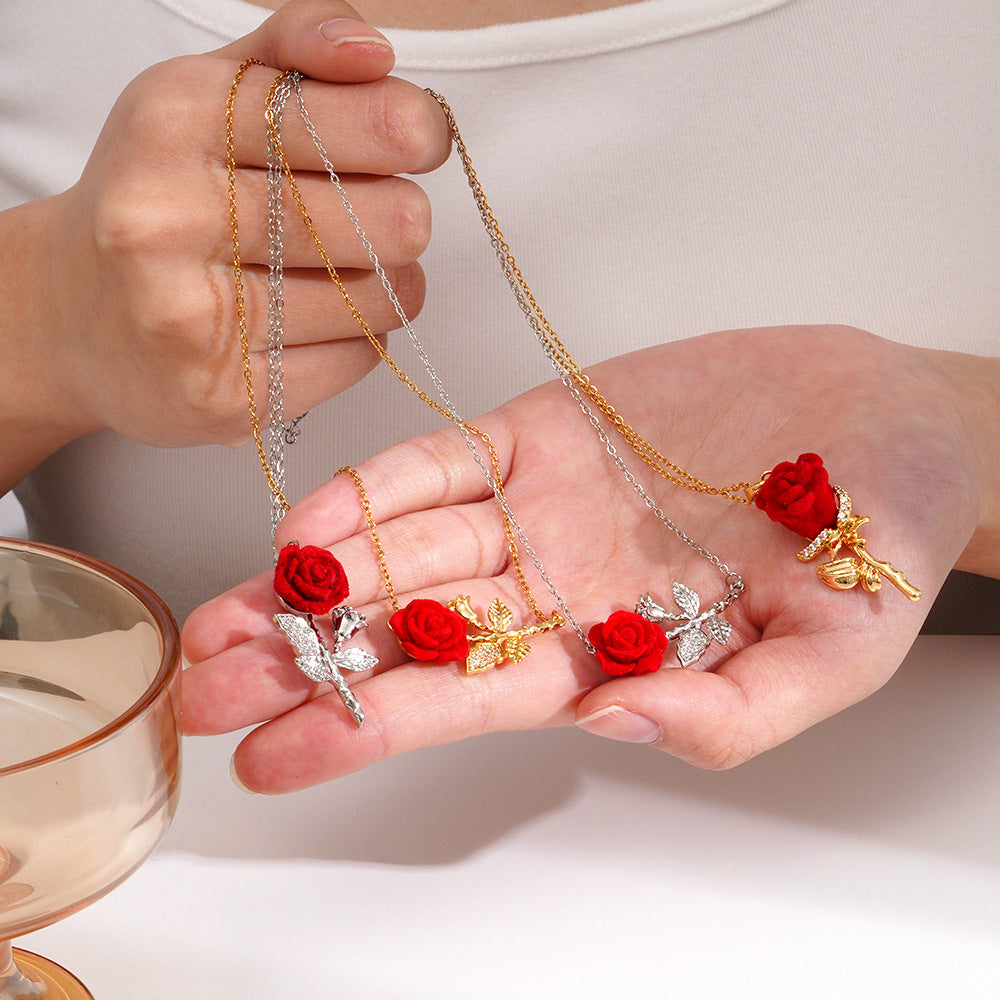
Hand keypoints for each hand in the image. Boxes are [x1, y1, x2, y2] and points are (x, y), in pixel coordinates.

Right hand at [0, 0, 449, 488]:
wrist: (71, 316)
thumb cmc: (158, 198)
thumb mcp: (206, 97)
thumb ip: (292, 48)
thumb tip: (374, 51)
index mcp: (173, 124)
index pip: (333, 117)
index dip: (407, 127)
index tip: (420, 137)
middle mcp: (170, 221)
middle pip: (380, 221)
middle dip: (403, 218)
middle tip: (382, 218)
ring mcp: (193, 320)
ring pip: (377, 298)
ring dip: (387, 284)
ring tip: (344, 273)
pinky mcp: (224, 398)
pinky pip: (357, 359)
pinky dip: (361, 337)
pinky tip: (317, 321)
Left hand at [181, 325, 999, 790]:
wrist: (892, 420)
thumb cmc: (879, 540)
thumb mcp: (838, 653)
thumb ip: (736, 711)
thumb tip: (623, 722)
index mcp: (611, 652)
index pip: (466, 703)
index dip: (368, 728)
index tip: (275, 756)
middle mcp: (556, 584)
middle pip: (406, 633)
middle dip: (305, 660)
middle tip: (205, 686)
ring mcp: (543, 504)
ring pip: (404, 549)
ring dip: (314, 579)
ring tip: (222, 615)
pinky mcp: (547, 428)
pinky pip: (447, 461)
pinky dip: (383, 489)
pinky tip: (314, 520)